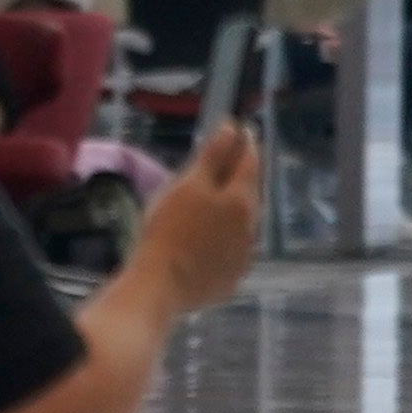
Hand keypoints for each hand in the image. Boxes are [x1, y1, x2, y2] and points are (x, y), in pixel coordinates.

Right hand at [144, 120, 264, 308]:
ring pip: (242, 223)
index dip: (246, 144)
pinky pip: (231, 250)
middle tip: (230, 163)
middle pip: (249, 194)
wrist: (160, 285)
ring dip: (233, 210)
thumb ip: (212, 156)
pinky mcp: (231, 277)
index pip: (249, 163)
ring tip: (215, 204)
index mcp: (241, 200)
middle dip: (241, 177)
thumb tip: (232, 127)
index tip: (243, 129)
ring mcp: (243, 254)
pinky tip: (207, 241)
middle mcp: (251, 225)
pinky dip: (223, 239)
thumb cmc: (169, 229)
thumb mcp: (186, 185)